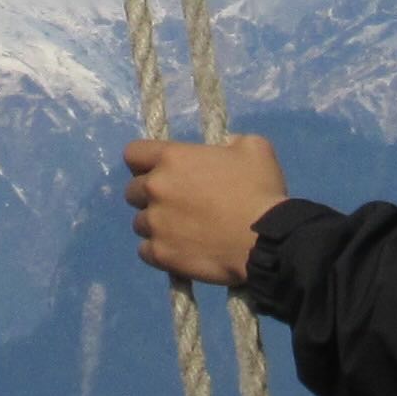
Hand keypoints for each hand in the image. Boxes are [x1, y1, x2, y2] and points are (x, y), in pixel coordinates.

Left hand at [124, 134, 287, 287]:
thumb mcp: (255, 148)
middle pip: (132, 191)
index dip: (143, 162)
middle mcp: (155, 189)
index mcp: (172, 159)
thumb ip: (232, 142)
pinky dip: (159, 250)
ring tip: (181, 231)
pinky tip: (179, 250)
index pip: (133, 153)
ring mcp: (155, 223)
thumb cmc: (260, 191)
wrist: (264, 241)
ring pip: (140, 223)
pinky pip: (145, 250)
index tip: (157, 170)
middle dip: (150, 196)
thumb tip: (225, 147)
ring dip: (156, 224)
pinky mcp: (159, 254)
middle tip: (176, 204)